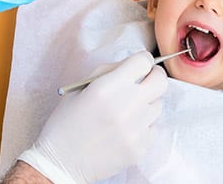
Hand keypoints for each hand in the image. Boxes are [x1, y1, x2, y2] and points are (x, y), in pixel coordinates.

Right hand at [18, 51, 166, 183]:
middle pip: (160, 81)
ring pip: (158, 105)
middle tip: (146, 79)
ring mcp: (136, 129)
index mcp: (109, 87)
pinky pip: (153, 127)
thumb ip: (108, 71)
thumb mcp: (79, 88)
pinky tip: (125, 129)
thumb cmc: (67, 122)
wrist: (61, 162)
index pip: (143, 62)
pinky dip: (143, 125)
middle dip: (154, 76)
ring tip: (127, 109)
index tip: (140, 65)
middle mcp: (127, 106)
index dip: (143, 60)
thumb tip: (133, 66)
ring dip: (147, 102)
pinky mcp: (140, 148)